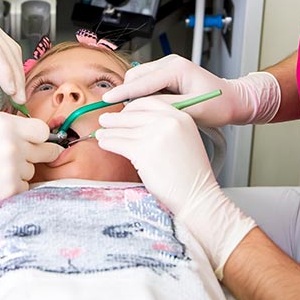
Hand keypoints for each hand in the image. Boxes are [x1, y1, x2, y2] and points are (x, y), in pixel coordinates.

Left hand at [0, 10, 24, 100]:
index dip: (5, 71)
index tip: (10, 88)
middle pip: (8, 50)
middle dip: (15, 76)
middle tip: (18, 96)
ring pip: (10, 51)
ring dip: (15, 72)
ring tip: (17, 92)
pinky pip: (6, 50)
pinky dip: (10, 66)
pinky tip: (12, 80)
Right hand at [0, 113, 61, 223]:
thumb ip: (5, 130)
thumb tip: (27, 135)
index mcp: (3, 124)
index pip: (41, 129)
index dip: (40, 136)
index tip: (38, 141)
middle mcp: (11, 143)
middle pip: (45, 150)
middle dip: (40, 154)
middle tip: (28, 158)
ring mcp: (12, 167)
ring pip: (32, 170)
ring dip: (20, 172)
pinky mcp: (9, 189)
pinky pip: (23, 187)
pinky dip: (13, 188)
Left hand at [95, 97, 254, 277]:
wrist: (198, 196)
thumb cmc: (191, 174)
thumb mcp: (185, 139)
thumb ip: (165, 126)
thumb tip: (136, 121)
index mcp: (180, 116)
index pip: (148, 102)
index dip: (131, 107)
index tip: (123, 112)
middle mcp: (168, 122)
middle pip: (133, 114)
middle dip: (116, 118)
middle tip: (105, 120)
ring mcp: (155, 136)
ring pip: (123, 129)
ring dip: (108, 131)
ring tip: (101, 133)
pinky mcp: (143, 152)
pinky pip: (118, 143)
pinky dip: (108, 143)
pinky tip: (104, 143)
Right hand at [102, 54, 280, 126]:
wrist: (233, 101)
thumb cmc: (219, 104)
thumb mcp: (192, 110)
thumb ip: (164, 107)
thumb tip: (140, 109)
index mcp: (176, 68)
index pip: (142, 81)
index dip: (123, 92)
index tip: (107, 100)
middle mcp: (170, 63)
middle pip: (136, 77)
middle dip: (128, 94)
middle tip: (124, 115)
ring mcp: (168, 67)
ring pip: (140, 80)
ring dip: (136, 95)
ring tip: (139, 115)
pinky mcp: (168, 74)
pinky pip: (147, 83)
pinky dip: (144, 95)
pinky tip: (150, 109)